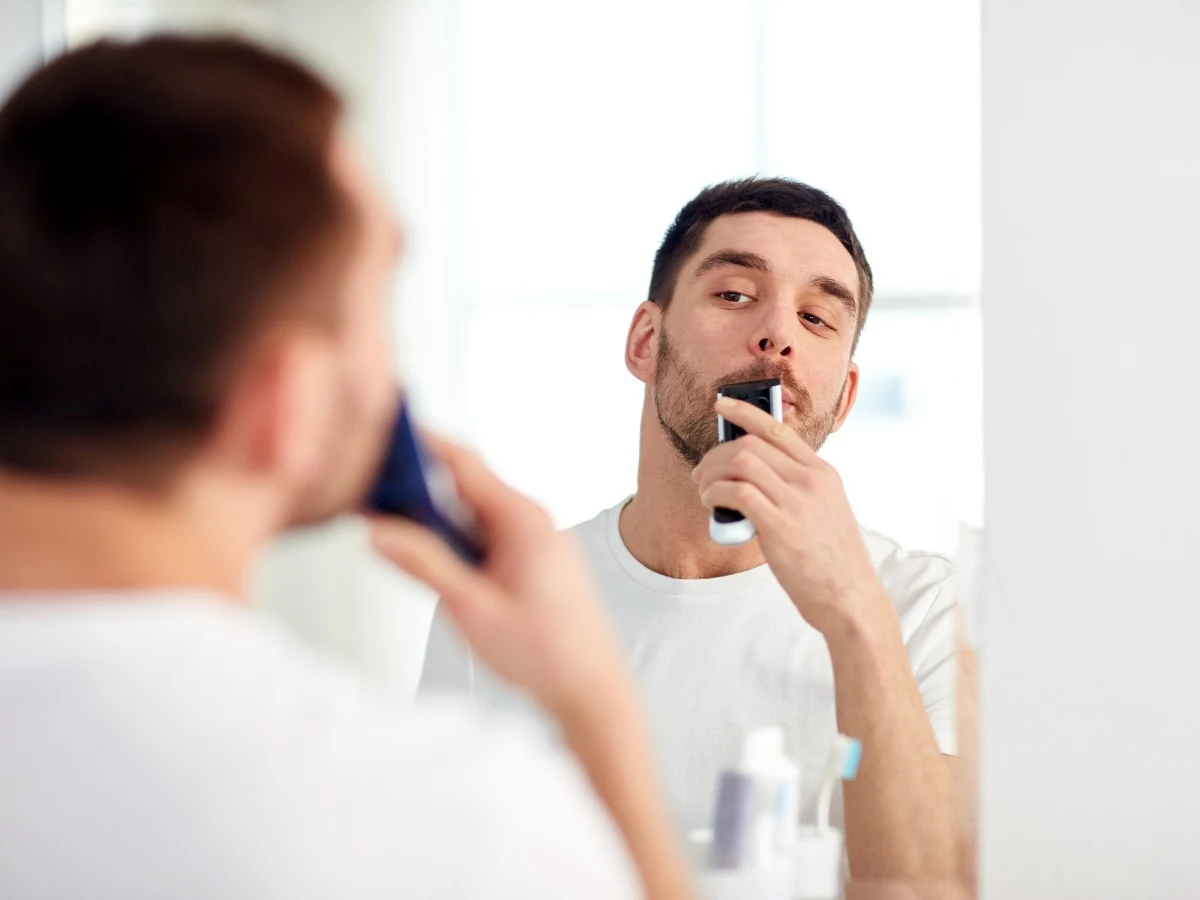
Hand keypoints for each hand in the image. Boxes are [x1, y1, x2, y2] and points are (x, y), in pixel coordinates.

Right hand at [368, 433, 629, 720]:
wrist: (591, 689)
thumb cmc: (546, 653)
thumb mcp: (471, 608)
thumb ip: (423, 564)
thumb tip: (379, 531)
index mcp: (522, 519)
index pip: (460, 462)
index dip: (418, 443)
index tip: (382, 433)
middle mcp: (531, 519)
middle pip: (462, 484)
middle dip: (415, 484)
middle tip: (368, 490)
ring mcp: (533, 538)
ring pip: (470, 512)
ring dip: (432, 517)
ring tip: (388, 526)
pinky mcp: (530, 558)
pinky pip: (484, 534)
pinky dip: (453, 538)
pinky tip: (427, 558)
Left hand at [692, 396, 885, 634]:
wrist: (849, 597)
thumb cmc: (831, 560)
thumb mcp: (824, 511)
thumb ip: (796, 490)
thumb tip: (751, 480)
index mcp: (823, 473)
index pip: (778, 430)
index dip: (745, 413)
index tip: (722, 405)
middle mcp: (811, 481)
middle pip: (751, 444)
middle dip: (716, 455)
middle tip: (701, 475)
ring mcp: (798, 502)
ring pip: (740, 462)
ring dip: (711, 474)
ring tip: (704, 493)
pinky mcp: (781, 526)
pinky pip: (736, 492)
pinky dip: (715, 494)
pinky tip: (711, 505)